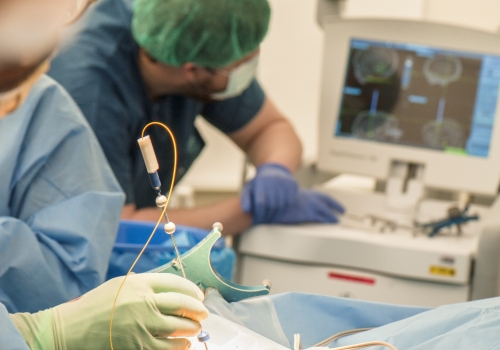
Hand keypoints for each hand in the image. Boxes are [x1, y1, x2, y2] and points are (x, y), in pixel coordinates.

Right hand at [11, 273, 208, 349]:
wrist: (70, 330)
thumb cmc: (94, 306)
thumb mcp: (119, 285)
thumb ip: (144, 284)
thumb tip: (172, 289)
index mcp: (139, 284)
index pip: (176, 283)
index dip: (192, 290)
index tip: (199, 295)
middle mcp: (143, 302)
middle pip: (183, 304)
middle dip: (197, 310)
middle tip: (203, 313)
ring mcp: (142, 326)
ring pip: (179, 327)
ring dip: (192, 329)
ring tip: (195, 329)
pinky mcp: (139, 346)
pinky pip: (168, 347)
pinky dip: (180, 346)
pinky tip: (184, 345)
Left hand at [241, 163, 298, 223]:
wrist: (274, 170)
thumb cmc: (259, 183)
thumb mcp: (249, 188)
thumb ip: (246, 199)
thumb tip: (245, 210)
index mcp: (261, 182)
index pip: (261, 203)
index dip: (258, 214)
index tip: (256, 220)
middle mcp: (274, 182)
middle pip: (271, 206)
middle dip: (266, 216)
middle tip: (263, 221)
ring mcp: (284, 183)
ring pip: (281, 205)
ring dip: (275, 215)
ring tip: (269, 218)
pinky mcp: (292, 186)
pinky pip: (288, 202)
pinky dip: (283, 209)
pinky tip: (277, 212)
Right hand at [262, 190, 344, 223]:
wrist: (273, 200)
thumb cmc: (279, 200)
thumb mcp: (290, 197)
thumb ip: (298, 200)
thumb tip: (300, 205)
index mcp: (307, 193)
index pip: (323, 196)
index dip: (331, 200)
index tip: (336, 204)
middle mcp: (310, 197)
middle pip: (327, 202)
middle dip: (336, 206)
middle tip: (342, 211)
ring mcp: (309, 205)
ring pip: (326, 211)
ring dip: (332, 216)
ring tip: (336, 220)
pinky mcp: (307, 213)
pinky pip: (321, 218)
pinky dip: (327, 220)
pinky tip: (329, 223)